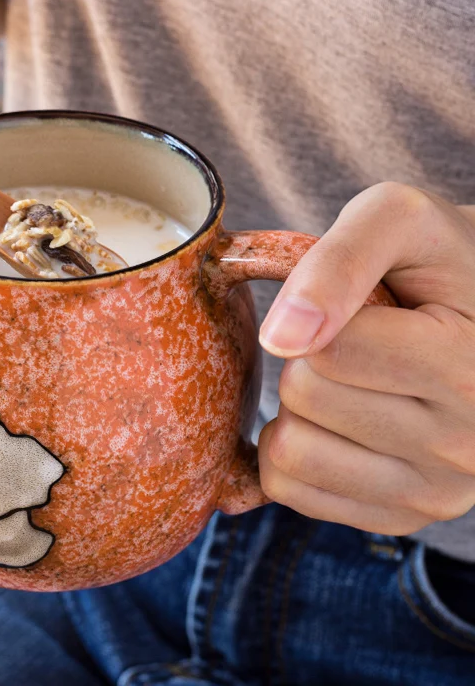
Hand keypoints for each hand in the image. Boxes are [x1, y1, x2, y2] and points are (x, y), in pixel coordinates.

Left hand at [257, 182, 474, 534]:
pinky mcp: (401, 518)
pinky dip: (290, 451)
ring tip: (344, 381)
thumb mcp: (398, 219)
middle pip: (304, 398)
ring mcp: (436, 495)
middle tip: (352, 342)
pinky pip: (291, 491)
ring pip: (290, 453)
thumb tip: (282, 336)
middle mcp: (464, 446)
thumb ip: (339, 262)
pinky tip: (331, 423)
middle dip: (305, 357)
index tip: (360, 303)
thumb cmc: (437, 261)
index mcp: (468, 367)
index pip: (326, 352)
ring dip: (294, 407)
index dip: (317, 311)